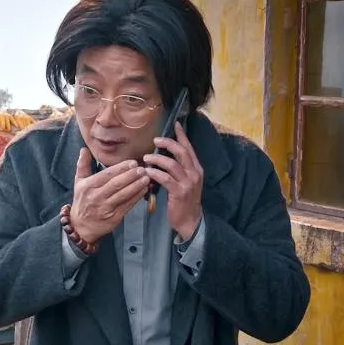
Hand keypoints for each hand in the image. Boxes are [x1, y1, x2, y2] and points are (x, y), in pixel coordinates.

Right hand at [69, 147, 149, 243]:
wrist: (81, 226)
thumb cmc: (82, 200)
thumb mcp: (79, 182)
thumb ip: (82, 165)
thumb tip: (84, 149)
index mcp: (88, 186)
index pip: (107, 175)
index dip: (121, 168)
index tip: (132, 162)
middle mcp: (96, 197)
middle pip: (116, 184)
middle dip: (131, 176)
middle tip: (143, 168)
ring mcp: (106, 208)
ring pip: (123, 195)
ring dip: (136, 186)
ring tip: (146, 178)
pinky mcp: (114, 217)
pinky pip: (128, 205)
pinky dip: (137, 197)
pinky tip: (144, 190)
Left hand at [143, 121, 203, 240]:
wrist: (190, 221)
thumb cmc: (185, 201)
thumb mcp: (186, 182)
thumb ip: (179, 169)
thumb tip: (165, 155)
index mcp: (196, 169)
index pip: (189, 148)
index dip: (182, 135)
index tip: (175, 124)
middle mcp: (194, 173)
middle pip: (182, 152)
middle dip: (168, 143)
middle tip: (155, 140)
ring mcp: (188, 183)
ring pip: (172, 164)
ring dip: (157, 159)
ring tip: (146, 158)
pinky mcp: (179, 192)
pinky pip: (165, 178)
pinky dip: (155, 173)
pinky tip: (147, 172)